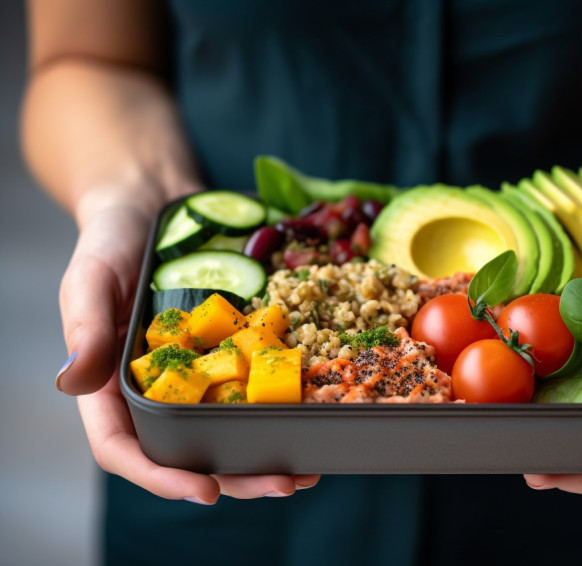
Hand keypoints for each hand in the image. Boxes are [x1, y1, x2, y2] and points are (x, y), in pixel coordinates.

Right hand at [57, 197, 319, 502]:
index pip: (126, 447)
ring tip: (309, 472)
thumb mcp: (90, 277)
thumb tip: (73, 385)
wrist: (154, 203)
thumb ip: (85, 329)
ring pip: (227, 430)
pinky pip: (253, 388)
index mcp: (112, 385)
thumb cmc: (111, 240)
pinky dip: (281, 408)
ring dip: (265, 455)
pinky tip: (314, 416)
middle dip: (236, 477)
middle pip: (189, 451)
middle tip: (284, 485)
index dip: (162, 476)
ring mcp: (197, 374)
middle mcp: (157, 390)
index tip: (205, 490)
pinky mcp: (229, 352)